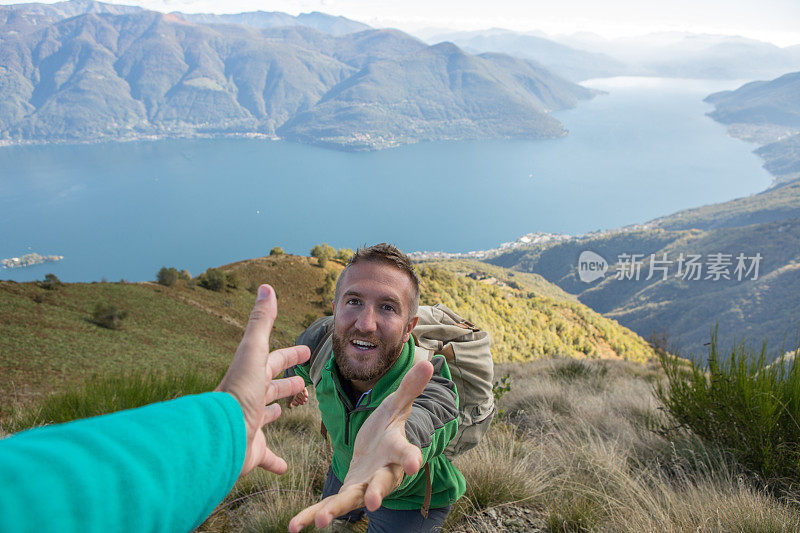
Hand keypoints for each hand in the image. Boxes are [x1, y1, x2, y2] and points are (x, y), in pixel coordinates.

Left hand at [217, 284, 310, 476]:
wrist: (219, 437)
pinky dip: (275, 461)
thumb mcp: (253, 352)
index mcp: (251, 376)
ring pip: (266, 417)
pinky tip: (285, 468)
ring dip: (275, 413)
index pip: (274, 360)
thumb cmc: (238, 393)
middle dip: (285, 383)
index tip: (306, 350)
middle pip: (270, 387)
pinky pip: (266, 456)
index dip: (290, 355)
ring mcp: (250, 425)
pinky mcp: (252, 451)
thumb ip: (261, 322)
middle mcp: (250, 399)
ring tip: (287, 411)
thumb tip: (265, 287)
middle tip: (303, 383)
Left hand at [288, 360, 434, 531]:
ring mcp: (364, 486)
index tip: (414, 464)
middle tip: (372, 502)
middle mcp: (383, 473)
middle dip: (376, 492)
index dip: (410, 457)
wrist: (380, 450)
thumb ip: (410, 387)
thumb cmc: (389, 426)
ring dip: (336, 510)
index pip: (405, 452)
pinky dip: (311, 516)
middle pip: (381, 483)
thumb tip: (430, 362)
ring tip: (321, 521)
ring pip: (351, 500)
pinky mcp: (347, 492)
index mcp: (396, 449)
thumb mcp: (397, 405)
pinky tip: (294, 527)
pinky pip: (328, 505)